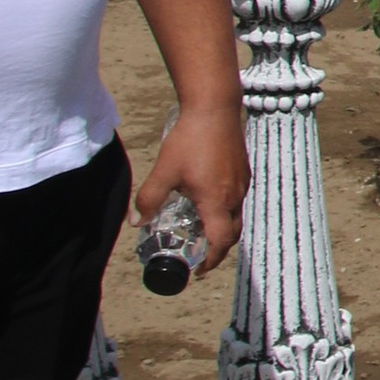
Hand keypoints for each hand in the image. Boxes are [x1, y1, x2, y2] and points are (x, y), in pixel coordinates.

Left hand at [134, 100, 247, 270]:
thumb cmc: (189, 140)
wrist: (215, 109)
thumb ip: (149, 200)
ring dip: (221, 228)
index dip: (210, 261)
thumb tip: (136, 223)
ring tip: (200, 227)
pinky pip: (237, 199)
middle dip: (217, 249)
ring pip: (236, 216)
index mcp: (215, 201)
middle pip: (232, 234)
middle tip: (200, 254)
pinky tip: (207, 199)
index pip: (220, 242)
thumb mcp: (164, 172)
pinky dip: (225, 210)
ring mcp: (242, 183)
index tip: (199, 270)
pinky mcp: (243, 171)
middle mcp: (234, 196)